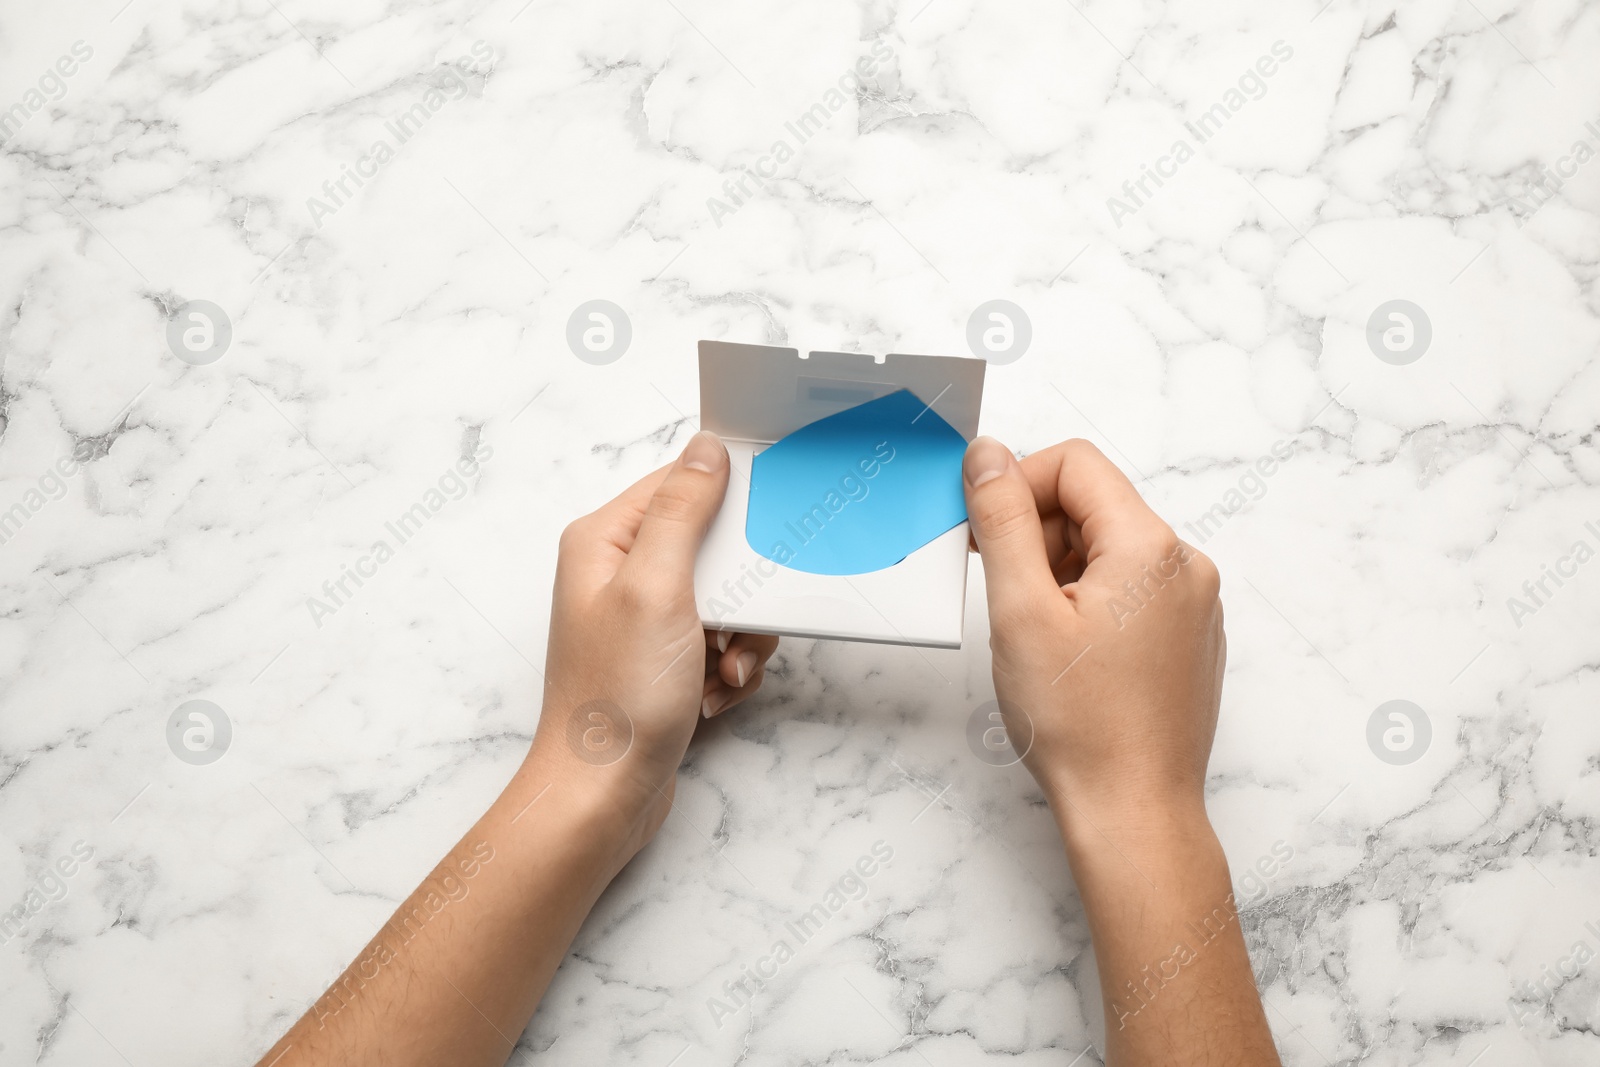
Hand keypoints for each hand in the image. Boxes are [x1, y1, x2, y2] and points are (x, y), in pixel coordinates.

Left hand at [527, 431, 779, 856]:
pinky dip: (729, 670)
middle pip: (713, 547)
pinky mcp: (662, 662)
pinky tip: (713, 699)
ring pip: (726, 600)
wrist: (602, 795)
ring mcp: (641, 621)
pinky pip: (720, 644)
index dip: (729, 501)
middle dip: (743, 592)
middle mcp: (618, 575)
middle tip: (739, 627)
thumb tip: (705, 448)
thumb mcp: (656, 588)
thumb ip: (682, 511)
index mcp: (605, 542)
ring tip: (725, 673)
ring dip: (741, 639)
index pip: (680, 486)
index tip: (768, 521)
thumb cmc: (618, 697)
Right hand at [960, 437, 1224, 836]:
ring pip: (1109, 549)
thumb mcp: (1019, 611)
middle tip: (1002, 595)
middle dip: (1036, 534)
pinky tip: (1067, 656)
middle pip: (1094, 505)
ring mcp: (1194, 605)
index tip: (981, 530)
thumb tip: (988, 456)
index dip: (1016, 485)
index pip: (1075, 464)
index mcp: (1150, 548)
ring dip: (1059, 571)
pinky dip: (1088, 602)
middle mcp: (1186, 567)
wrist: (1133, 811)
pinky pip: (1131, 590)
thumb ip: (1002, 521)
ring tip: (1036, 636)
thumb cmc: (1080, 726)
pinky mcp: (1189, 638)